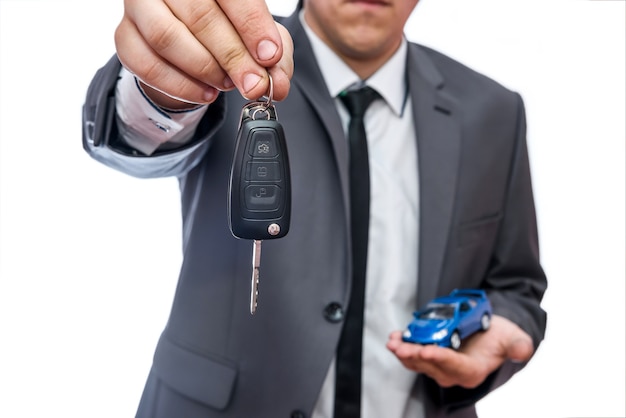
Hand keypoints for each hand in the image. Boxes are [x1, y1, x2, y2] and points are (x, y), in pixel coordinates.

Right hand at [114, 0, 293, 107]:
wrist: (188, 36)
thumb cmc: (228, 28)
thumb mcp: (259, 38)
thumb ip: (274, 58)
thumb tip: (277, 84)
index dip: (252, 25)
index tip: (270, 56)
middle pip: (199, 15)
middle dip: (232, 56)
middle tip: (253, 83)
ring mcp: (140, 5)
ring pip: (166, 37)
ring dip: (204, 69)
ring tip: (227, 84)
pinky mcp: (124, 34)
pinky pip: (145, 64)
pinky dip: (179, 85)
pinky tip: (205, 93)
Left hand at [386, 315, 533, 387]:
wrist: (490, 334)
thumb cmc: (501, 337)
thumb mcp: (515, 339)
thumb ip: (518, 346)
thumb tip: (522, 351)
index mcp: (473, 370)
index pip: (456, 367)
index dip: (441, 359)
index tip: (427, 351)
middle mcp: (454, 372)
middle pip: (432, 366)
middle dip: (415, 356)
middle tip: (402, 347)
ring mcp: (440, 365)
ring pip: (418, 363)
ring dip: (404, 353)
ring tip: (394, 341)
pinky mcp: (430, 357)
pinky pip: (414, 355)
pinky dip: (403, 346)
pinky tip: (395, 337)